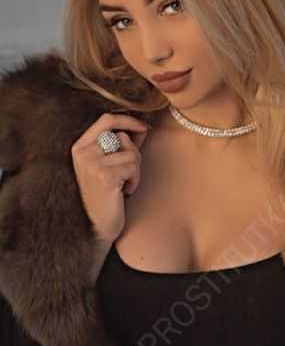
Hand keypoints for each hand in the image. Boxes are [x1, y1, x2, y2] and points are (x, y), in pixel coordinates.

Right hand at [71, 113, 148, 243]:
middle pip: (123, 137)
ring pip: (131, 154)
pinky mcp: (105, 176)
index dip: (128, 119)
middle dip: (134, 154)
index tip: (143, 126)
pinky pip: (133, 168)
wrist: (99, 225)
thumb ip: (121, 145)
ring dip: (135, 171)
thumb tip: (142, 127)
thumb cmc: (108, 196)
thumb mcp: (109, 166)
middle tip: (129, 174)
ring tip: (125, 185)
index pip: (106, 119)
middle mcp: (83, 153)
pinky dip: (135, 181)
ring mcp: (92, 164)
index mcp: (81, 147)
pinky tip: (125, 192)